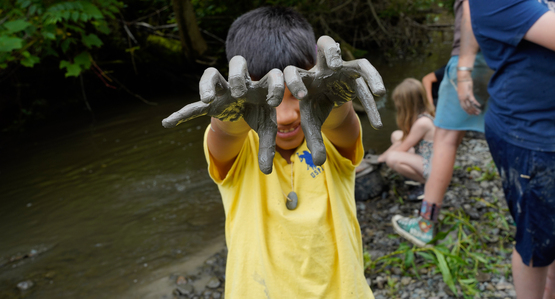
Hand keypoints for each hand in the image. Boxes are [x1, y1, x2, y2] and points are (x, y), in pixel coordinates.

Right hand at [162, 56, 284, 173]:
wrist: (245, 113)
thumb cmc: (258, 114)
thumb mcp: (267, 129)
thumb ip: (268, 148)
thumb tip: (267, 172)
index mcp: (259, 86)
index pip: (270, 76)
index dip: (275, 85)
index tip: (273, 102)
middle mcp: (240, 83)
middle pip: (237, 62)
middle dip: (237, 75)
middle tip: (240, 92)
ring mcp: (223, 91)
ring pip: (211, 74)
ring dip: (207, 84)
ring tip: (206, 100)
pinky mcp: (210, 102)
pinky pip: (193, 106)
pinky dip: (181, 114)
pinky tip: (168, 123)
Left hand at [284, 35, 384, 165]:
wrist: (326, 96)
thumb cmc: (315, 107)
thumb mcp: (312, 123)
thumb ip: (314, 141)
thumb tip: (318, 164)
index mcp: (305, 78)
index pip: (293, 72)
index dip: (295, 82)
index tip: (301, 97)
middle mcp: (323, 67)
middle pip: (324, 44)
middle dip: (331, 51)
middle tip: (335, 66)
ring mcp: (342, 66)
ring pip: (356, 58)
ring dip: (366, 71)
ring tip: (377, 93)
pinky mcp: (356, 70)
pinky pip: (368, 72)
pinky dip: (375, 84)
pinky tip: (380, 100)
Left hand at [457, 73, 480, 114]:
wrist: (463, 78)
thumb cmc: (463, 83)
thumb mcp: (462, 91)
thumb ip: (464, 96)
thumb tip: (467, 99)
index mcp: (459, 98)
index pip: (463, 107)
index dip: (467, 111)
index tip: (470, 114)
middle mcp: (462, 99)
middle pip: (467, 107)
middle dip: (472, 111)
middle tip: (476, 114)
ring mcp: (465, 97)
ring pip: (470, 105)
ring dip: (475, 109)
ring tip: (478, 112)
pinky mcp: (469, 94)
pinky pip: (473, 101)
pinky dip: (476, 104)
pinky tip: (479, 106)